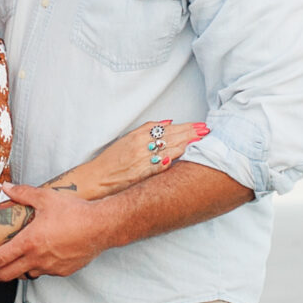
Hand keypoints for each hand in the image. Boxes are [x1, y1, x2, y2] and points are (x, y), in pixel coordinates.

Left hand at [0, 182, 106, 280]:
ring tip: (7, 265)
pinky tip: (36, 258)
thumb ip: (23, 194)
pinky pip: (43, 272)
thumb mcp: (46, 198)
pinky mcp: (63, 271)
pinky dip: (35, 267)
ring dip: (14, 271)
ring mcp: (50, 268)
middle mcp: (37, 259)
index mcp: (29, 242)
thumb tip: (5, 187)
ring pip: (26, 274)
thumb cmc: (74, 211)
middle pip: (6, 274)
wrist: (102, 226)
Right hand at [66, 119, 209, 199]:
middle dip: (190, 133)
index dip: (184, 127)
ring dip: (185, 144)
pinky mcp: (139, 174)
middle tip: (207, 130)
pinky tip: (183, 155)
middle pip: (169, 136)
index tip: (199, 125)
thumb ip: (147, 131)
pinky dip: (170, 159)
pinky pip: (158, 165)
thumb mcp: (127, 140)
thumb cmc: (111, 161)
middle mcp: (139, 146)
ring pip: (166, 148)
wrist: (95, 179)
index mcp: (136, 136)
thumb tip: (168, 122)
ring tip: (202, 140)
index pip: (165, 128)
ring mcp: (140, 160)